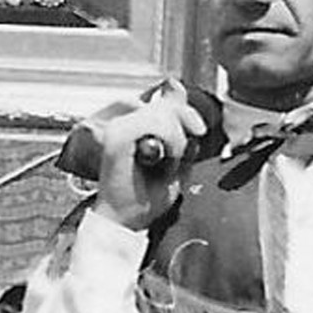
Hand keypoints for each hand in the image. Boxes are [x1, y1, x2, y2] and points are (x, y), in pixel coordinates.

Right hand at [68, 85, 208, 229]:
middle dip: (185, 124)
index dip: (184, 111)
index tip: (197, 132)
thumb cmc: (145, 199)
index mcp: (134, 126)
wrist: (125, 223)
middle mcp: (122, 123)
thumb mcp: (175, 158)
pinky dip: (169, 141)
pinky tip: (164, 159)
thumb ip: (180, 128)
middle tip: (182, 153)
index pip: (163, 101)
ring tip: (169, 162)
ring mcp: (117, 128)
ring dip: (176, 138)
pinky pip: (154, 122)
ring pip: (162, 112)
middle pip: (165, 103)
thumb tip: (178, 90)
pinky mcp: (116, 136)